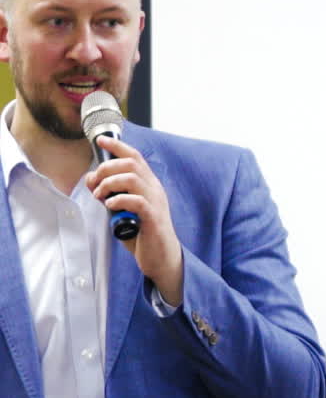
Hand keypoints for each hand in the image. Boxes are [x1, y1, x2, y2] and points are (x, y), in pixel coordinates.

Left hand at [86, 135, 184, 304]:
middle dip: (106, 169)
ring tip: (100, 197)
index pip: (135, 157)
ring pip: (132, 178)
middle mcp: (155, 190)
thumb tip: (91, 179)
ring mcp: (156, 203)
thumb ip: (110, 193)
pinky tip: (111, 207)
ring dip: (109, 184)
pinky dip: (118, 200)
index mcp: (149, 185)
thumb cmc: (142, 234)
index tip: (100, 140)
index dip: (117, 145)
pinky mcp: (153, 218)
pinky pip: (136, 201)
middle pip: (130, 164)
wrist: (162, 257)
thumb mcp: (123, 209)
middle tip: (95, 184)